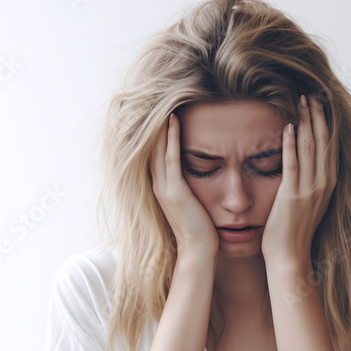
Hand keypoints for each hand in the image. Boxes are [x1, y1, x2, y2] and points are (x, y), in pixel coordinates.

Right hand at [150, 112, 219, 258]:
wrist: (198, 251)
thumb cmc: (200, 229)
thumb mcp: (191, 203)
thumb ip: (188, 188)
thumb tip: (197, 176)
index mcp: (162, 187)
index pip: (154, 153)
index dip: (154, 132)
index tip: (158, 110)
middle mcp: (158, 185)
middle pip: (150, 147)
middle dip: (151, 123)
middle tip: (153, 99)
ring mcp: (165, 187)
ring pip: (157, 148)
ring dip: (159, 125)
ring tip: (163, 102)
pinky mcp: (175, 190)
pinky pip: (171, 157)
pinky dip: (171, 138)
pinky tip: (174, 121)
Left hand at [261, 94, 337, 265]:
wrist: (290, 257)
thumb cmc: (294, 232)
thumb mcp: (309, 202)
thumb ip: (310, 182)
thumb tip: (305, 165)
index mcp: (329, 183)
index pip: (329, 145)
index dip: (325, 123)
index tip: (320, 103)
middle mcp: (323, 183)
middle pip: (323, 141)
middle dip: (317, 115)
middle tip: (312, 93)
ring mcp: (309, 189)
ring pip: (310, 147)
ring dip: (305, 122)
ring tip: (301, 101)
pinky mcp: (292, 194)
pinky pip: (292, 163)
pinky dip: (290, 143)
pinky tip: (287, 125)